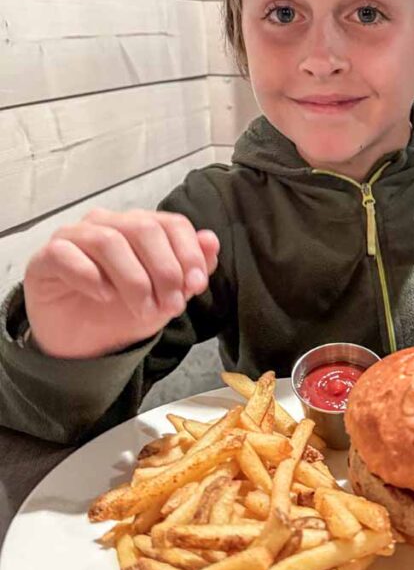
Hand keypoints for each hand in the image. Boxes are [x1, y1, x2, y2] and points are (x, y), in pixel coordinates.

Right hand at [24, 208, 219, 358]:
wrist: (83, 345)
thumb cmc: (123, 312)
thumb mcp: (167, 297)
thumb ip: (191, 269)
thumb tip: (211, 240)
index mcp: (138, 227)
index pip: (171, 224)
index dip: (189, 254)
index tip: (196, 286)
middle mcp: (106, 224)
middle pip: (143, 228)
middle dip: (165, 270)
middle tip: (171, 307)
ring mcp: (73, 237)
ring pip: (108, 241)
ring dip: (134, 280)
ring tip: (143, 310)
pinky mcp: (45, 258)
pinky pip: (67, 255)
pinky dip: (90, 277)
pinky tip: (104, 297)